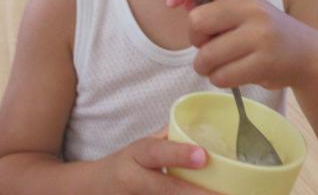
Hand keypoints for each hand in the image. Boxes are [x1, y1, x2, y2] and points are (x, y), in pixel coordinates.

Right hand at [102, 129, 216, 193]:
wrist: (93, 189)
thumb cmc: (125, 165)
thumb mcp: (142, 147)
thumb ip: (169, 140)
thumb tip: (203, 128)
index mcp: (136, 155)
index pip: (158, 152)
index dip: (180, 154)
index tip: (204, 156)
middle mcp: (133, 180)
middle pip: (166, 188)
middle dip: (196, 193)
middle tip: (224, 194)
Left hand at [166, 0, 317, 90]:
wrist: (309, 55)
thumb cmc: (265, 33)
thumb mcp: (244, 11)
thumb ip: (214, 6)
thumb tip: (177, 0)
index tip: (174, 2)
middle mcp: (250, 8)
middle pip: (197, 22)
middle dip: (195, 40)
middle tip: (210, 45)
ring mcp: (259, 35)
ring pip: (206, 56)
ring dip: (206, 67)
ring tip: (222, 65)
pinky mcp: (264, 62)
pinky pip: (221, 76)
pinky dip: (221, 80)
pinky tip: (236, 74)